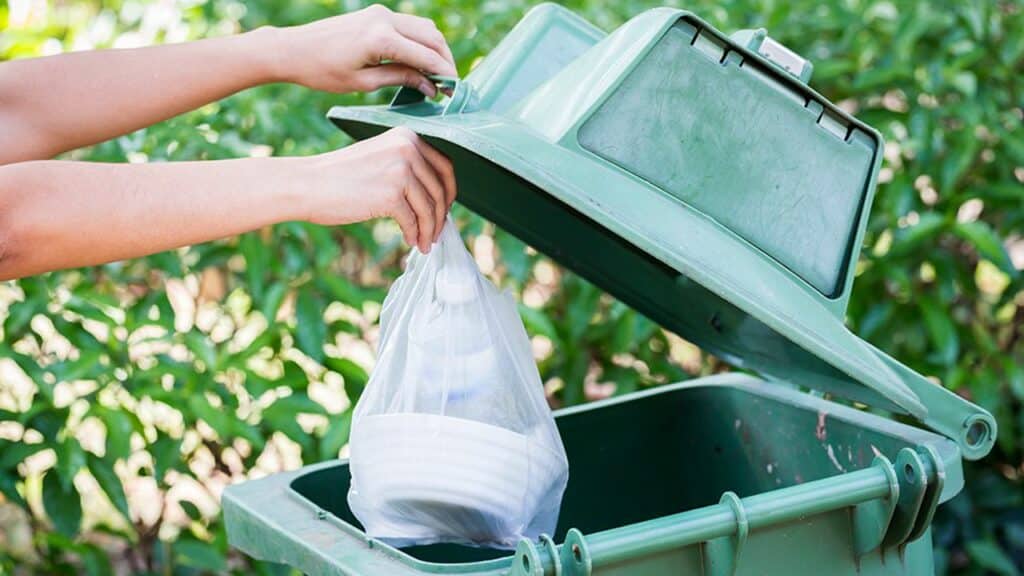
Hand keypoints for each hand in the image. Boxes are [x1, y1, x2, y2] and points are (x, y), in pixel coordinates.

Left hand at [264, 4, 456, 95]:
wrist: (293, 49)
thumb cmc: (322, 72)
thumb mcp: (364, 82)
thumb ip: (400, 79)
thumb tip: (430, 86)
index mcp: (381, 38)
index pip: (426, 56)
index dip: (445, 74)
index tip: (455, 92)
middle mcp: (384, 19)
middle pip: (432, 37)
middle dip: (446, 61)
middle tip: (451, 86)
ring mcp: (381, 13)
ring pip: (424, 28)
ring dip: (436, 50)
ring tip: (438, 76)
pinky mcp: (376, 14)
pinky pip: (410, 25)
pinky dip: (422, 42)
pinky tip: (422, 62)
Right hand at [300, 127, 455, 252]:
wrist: (308, 184)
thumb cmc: (340, 175)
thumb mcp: (380, 158)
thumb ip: (407, 167)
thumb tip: (435, 195)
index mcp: (407, 137)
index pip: (445, 166)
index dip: (449, 192)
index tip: (444, 209)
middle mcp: (408, 149)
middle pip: (440, 189)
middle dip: (441, 215)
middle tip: (436, 232)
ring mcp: (401, 171)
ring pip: (430, 208)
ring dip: (429, 230)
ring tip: (425, 243)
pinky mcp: (392, 195)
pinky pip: (413, 220)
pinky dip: (415, 234)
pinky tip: (410, 241)